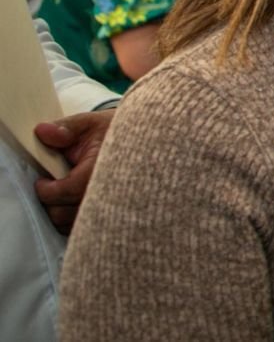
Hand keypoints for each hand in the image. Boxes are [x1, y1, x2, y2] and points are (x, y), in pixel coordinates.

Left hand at [32, 110, 114, 234]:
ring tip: (64, 194)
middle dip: (51, 202)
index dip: (47, 189)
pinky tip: (75, 203)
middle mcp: (113, 195)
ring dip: (61, 211)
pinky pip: (85, 232)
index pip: (67, 191)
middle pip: (65, 214)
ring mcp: (116, 210)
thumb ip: (67, 128)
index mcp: (106, 170)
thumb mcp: (92, 124)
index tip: (42, 180)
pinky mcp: (116, 219)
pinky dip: (74, 220)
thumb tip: (42, 132)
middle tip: (52, 186)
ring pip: (72, 226)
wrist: (148, 144)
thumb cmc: (119, 134)